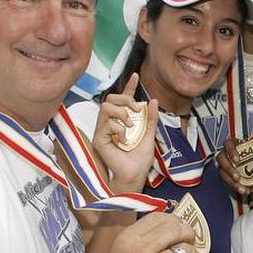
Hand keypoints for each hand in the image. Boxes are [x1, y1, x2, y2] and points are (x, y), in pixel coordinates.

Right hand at [89, 211, 198, 252]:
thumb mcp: (122, 250)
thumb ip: (145, 236)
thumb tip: (174, 224)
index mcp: (128, 238)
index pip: (159, 217)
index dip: (174, 220)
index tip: (179, 226)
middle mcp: (139, 250)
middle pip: (176, 230)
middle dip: (188, 234)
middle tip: (189, 240)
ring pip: (186, 250)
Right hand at [93, 73, 157, 193]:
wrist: (135, 175)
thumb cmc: (139, 160)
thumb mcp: (149, 136)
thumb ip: (151, 119)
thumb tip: (153, 101)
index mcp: (123, 121)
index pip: (123, 100)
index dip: (128, 86)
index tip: (136, 76)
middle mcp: (111, 124)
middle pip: (111, 99)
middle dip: (125, 99)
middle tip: (136, 110)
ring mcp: (103, 131)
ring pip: (106, 107)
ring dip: (121, 112)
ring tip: (130, 125)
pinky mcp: (98, 139)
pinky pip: (105, 124)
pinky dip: (118, 129)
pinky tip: (123, 140)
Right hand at [215, 137, 252, 207]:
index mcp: (236, 145)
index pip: (228, 143)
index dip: (231, 151)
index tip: (238, 159)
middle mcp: (228, 155)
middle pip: (221, 158)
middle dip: (228, 168)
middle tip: (238, 177)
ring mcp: (225, 166)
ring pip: (222, 172)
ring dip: (230, 180)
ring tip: (241, 187)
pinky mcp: (226, 176)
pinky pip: (226, 181)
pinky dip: (234, 187)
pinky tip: (243, 190)